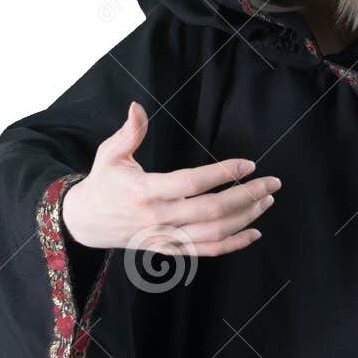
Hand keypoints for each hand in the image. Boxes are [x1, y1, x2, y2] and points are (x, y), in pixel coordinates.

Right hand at [61, 101, 279, 256]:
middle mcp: (158, 218)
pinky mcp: (168, 249)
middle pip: (211, 211)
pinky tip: (254, 232)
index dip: (222, 174)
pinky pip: (206, 251)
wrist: (85, 223)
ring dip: (245, 218)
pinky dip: (233, 244)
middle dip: (247, 196)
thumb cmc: (102, 184)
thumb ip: (129, 132)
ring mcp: (165, 237)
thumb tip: (138, 106)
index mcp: (145, 191)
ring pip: (213, 233)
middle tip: (272, 183)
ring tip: (267, 200)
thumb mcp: (109, 154)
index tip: (249, 164)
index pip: (191, 183)